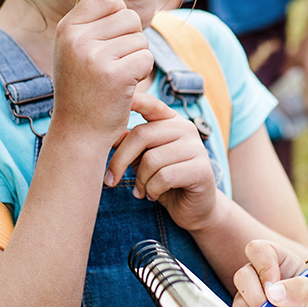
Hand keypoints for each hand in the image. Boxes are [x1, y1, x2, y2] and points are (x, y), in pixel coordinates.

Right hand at [52, 0, 151, 141]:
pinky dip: (142, 74)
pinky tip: (124, 87)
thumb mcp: (73, 48)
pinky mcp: (116, 75)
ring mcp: (95, 57)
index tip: (110, 38)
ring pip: (140, 39)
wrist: (79, 131)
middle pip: (129, 18)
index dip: (117, 16)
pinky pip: (146, 59)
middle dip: (130, 41)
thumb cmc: (81, 87)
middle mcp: (77, 39)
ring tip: (116, 77)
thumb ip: (84, 15)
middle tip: (112, 64)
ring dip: (136, 59)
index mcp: (67, 28)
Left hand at [107, 93, 218, 229]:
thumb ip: (129, 143)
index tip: (115, 98)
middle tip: (110, 180)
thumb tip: (106, 131)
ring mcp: (196, 147)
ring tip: (141, 190)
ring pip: (151, 160)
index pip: (150, 104)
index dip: (135, 100)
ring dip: (140, 181)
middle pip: (141, 135)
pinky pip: (164, 177)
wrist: (194, 208)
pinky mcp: (201, 169)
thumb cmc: (164, 180)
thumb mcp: (142, 158)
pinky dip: (152, 190)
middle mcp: (185, 128)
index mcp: (170, 120)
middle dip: (119, 161)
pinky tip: (153, 195)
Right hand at [232, 240, 307, 306]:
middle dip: (259, 299)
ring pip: (240, 299)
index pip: (260, 250)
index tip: (273, 290)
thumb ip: (301, 290)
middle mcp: (266, 277)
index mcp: (284, 264)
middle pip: (243, 275)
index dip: (263, 267)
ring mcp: (255, 297)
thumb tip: (272, 291)